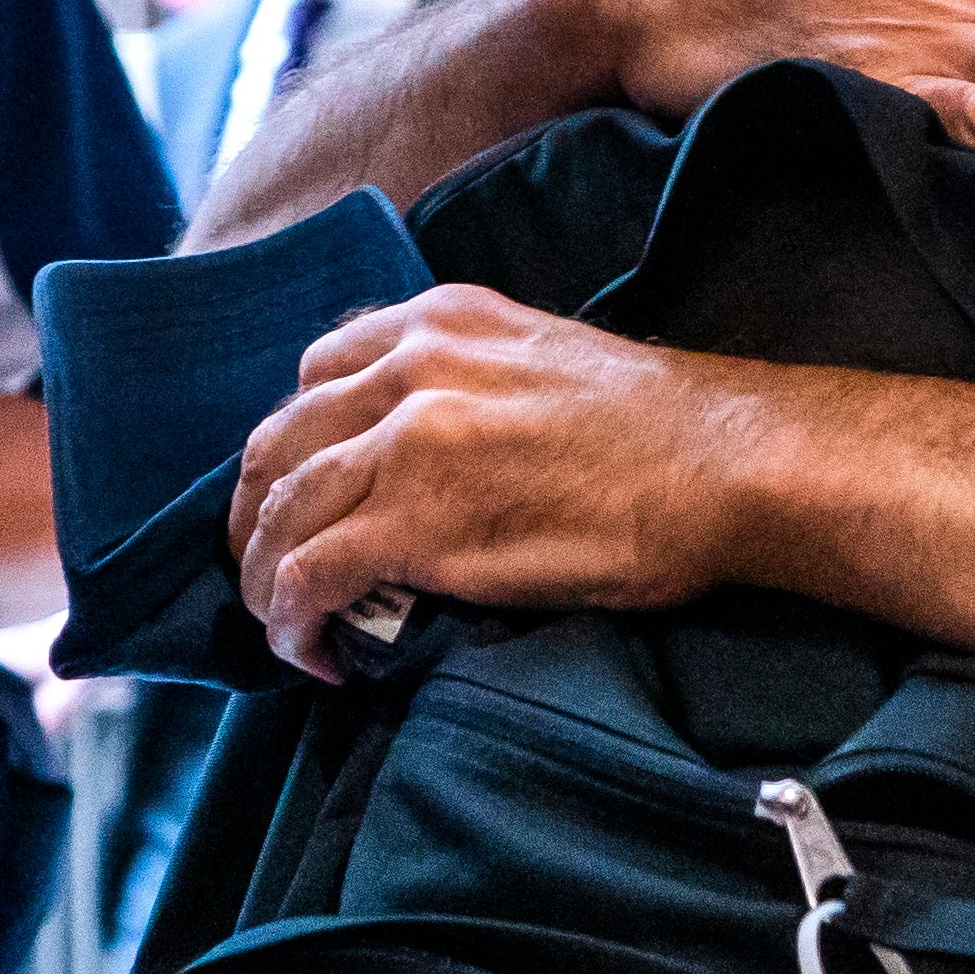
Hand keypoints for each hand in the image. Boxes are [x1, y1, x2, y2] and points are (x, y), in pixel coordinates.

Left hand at [230, 287, 764, 669]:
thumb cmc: (653, 431)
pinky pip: (309, 573)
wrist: (719, 466)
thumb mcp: (536, 358)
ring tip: (280, 620)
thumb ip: (460, 383)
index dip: (292, 441)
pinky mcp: (417, 524)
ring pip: (282, 510)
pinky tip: (309, 650)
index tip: (297, 490)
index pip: (315, 371)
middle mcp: (408, 368)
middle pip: (278, 440)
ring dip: (263, 575)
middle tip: (259, 564)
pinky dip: (291, 618)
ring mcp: (407, 444)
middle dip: (255, 512)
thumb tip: (416, 453)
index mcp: (437, 322)